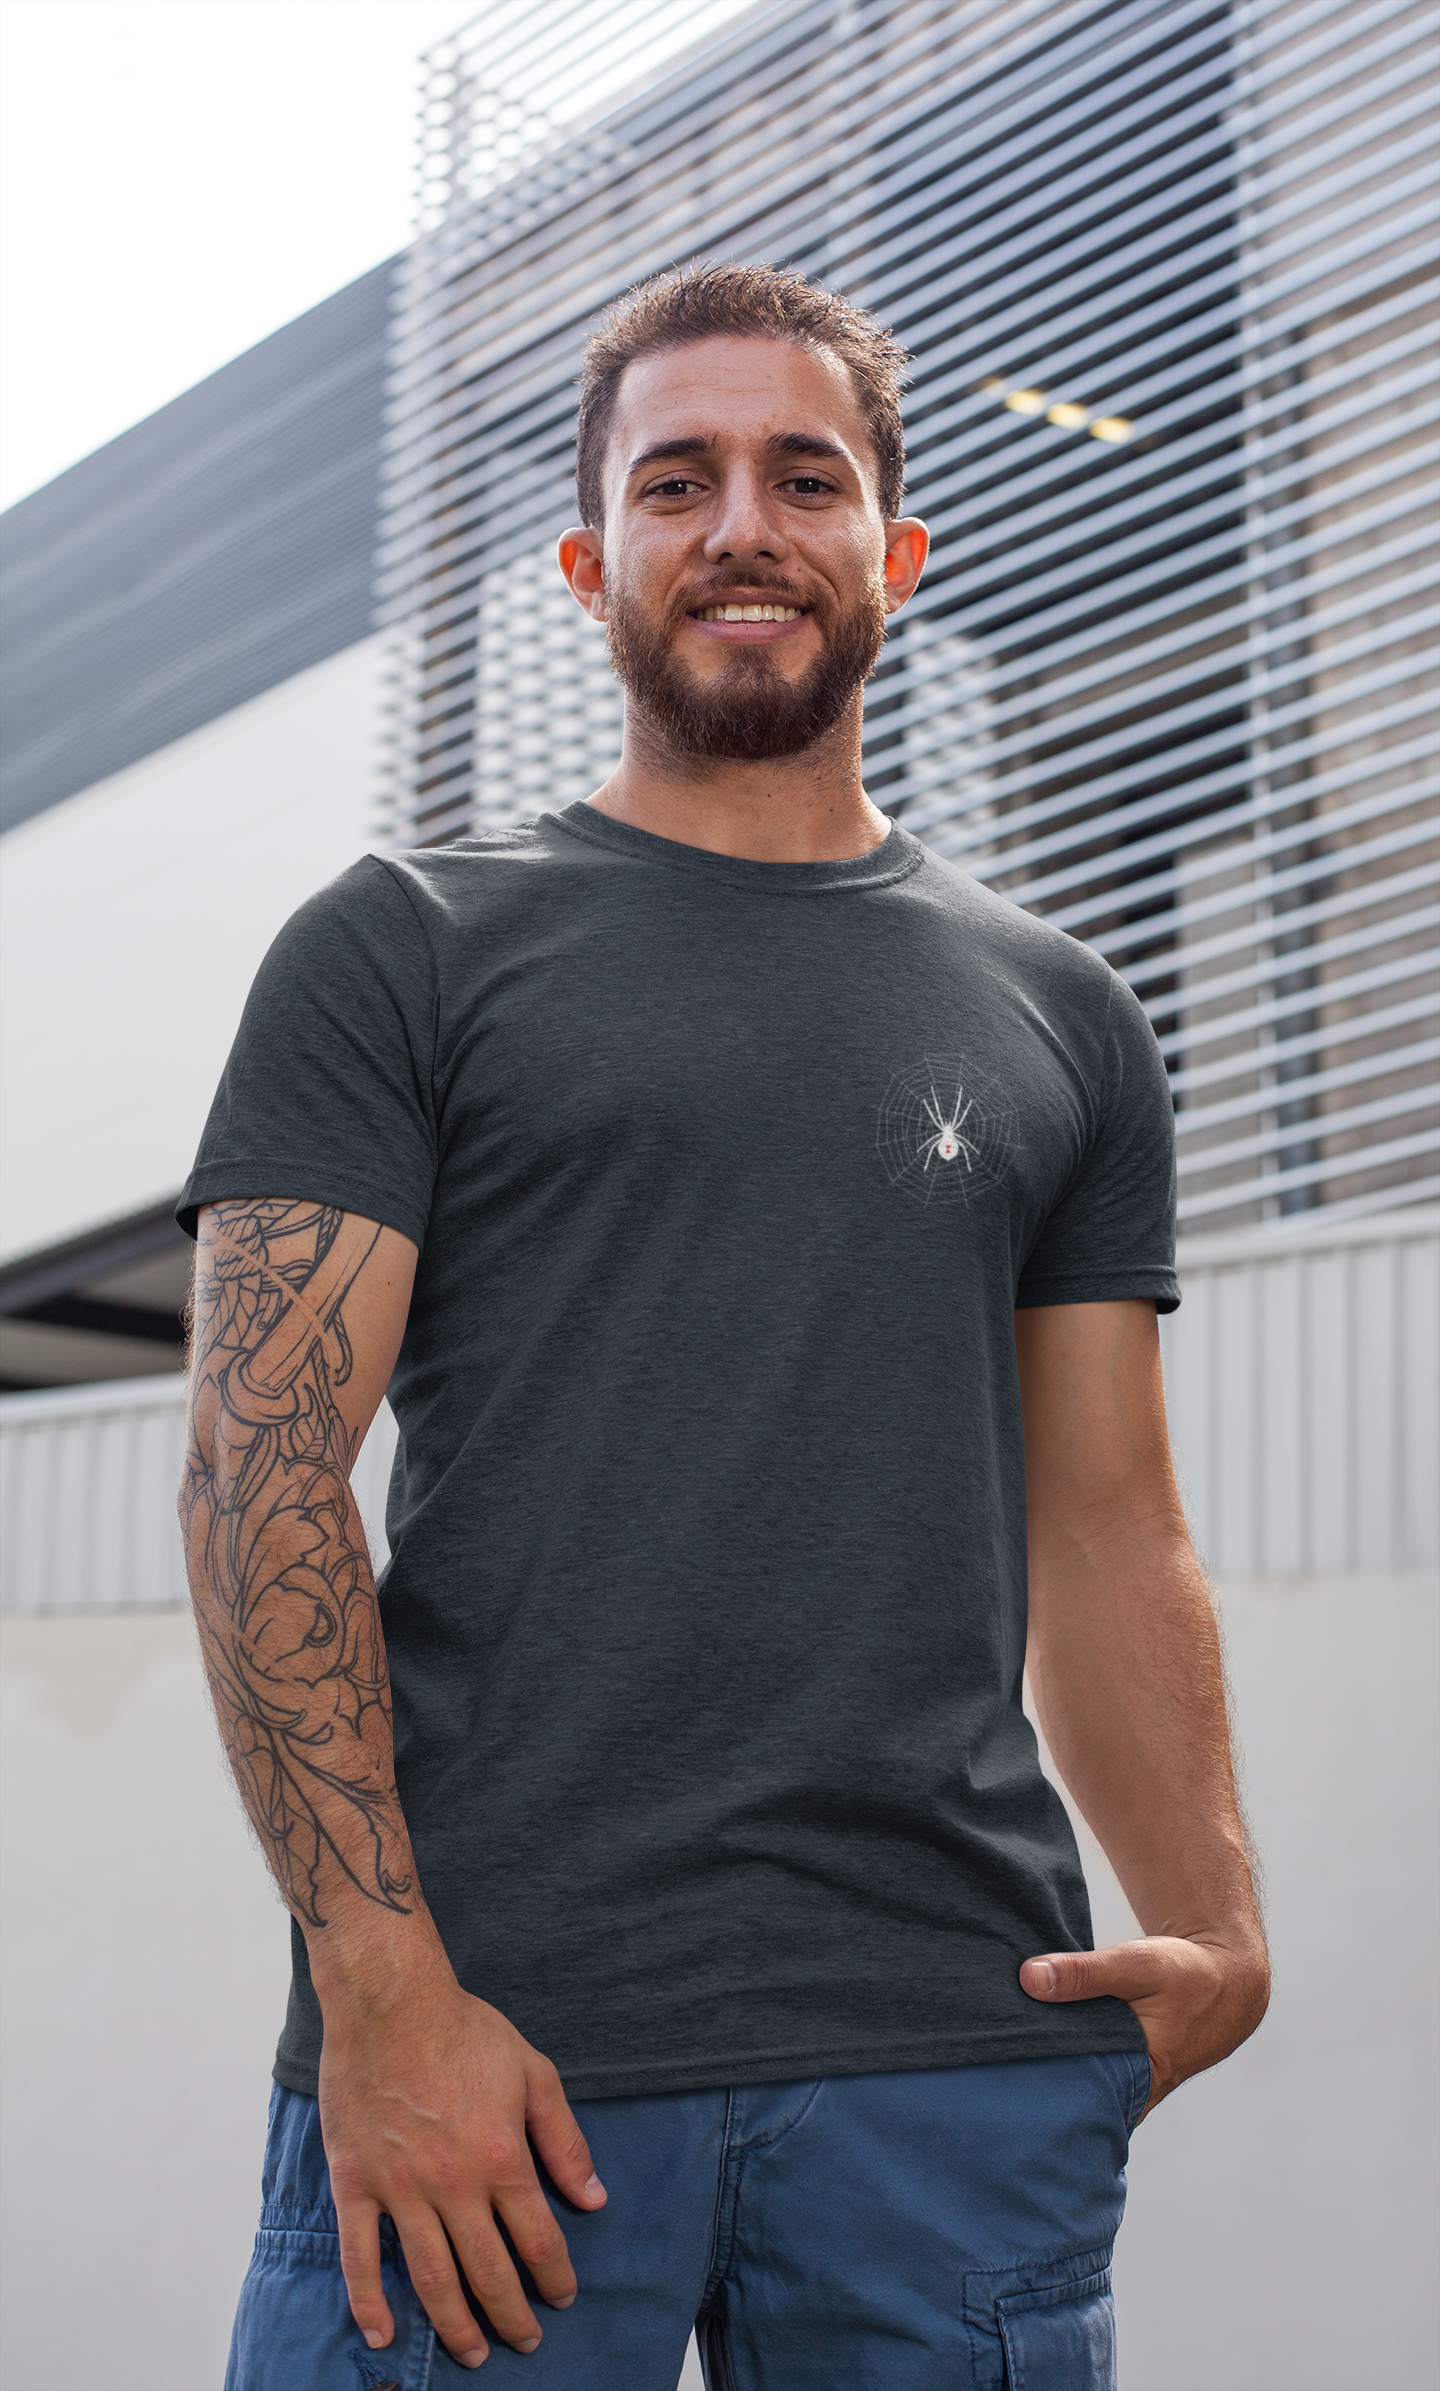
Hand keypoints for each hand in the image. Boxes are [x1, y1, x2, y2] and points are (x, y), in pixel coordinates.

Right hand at [317, 1949, 606, 2367]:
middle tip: (525, 2342)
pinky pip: (359, 2256)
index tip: (562, 2298)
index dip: (554, 2278)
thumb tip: (593, 2198)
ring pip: (431, 2278)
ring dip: (455, 2325)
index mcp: (501, 2157)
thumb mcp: (533, 2072)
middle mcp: (453, 2183)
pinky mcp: (355, 2182)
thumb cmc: (464, 2029)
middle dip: (512, 2316)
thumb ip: (564, 2139)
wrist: (389, 2000)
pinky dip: (368, 2303)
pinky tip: (383, 2336)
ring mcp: (400, 2187)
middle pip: (489, 2272)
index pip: (538, 2240)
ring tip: (474, 2354)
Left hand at [1019, 1931, 1269, 2118]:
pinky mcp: (1130, 2072)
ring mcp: (1135, 2086)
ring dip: (1055, 2078)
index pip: (1078, 2103)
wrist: (1227, 1981)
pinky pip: (1094, 2077)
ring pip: (1085, 2091)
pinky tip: (1035, 2053)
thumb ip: (1083, 1973)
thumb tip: (1029, 1979)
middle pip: (1077, 2102)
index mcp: (1141, 2075)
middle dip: (1039, 2095)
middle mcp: (1137, 2092)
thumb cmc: (1185, 1973)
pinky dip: (1071, 2065)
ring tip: (1001, 2073)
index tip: (997, 2091)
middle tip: (989, 2088)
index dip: (1038, 2098)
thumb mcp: (1135, 1964)